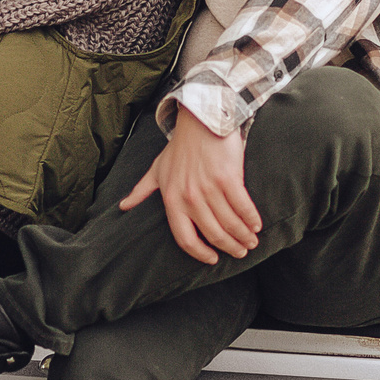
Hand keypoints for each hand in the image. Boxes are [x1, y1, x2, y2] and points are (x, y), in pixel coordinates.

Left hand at [121, 107, 260, 263]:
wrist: (200, 120)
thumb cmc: (179, 147)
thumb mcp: (156, 169)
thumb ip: (141, 190)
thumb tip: (123, 206)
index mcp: (172, 200)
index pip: (184, 238)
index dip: (200, 253)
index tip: (212, 259)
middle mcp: (189, 198)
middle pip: (212, 234)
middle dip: (229, 247)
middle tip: (240, 251)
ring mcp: (209, 189)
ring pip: (229, 223)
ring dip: (243, 236)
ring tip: (251, 241)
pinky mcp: (228, 179)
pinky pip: (242, 207)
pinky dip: (251, 219)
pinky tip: (256, 225)